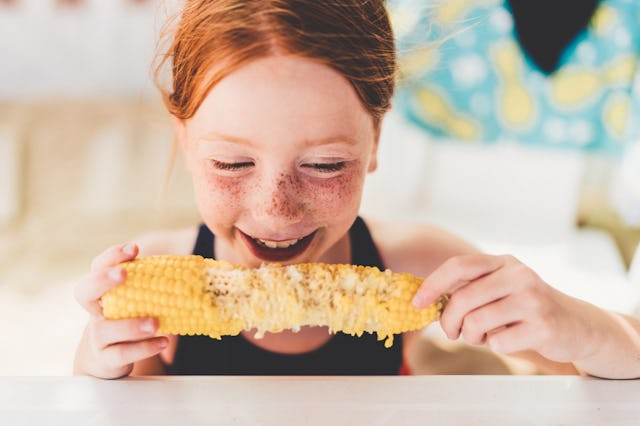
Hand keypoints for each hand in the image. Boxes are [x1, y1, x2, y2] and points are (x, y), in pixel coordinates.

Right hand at [73, 243, 167, 378]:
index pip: (98, 267)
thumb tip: (194, 272)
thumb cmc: (131, 319)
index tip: (134, 248)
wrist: (110, 358)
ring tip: (155, 323)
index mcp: (103, 292)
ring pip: (104, 329)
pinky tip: (163, 341)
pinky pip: (120, 354)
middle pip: (84, 292)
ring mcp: (98, 336)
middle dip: (102, 280)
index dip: (112, 256)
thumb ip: (155, 286)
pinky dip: (143, 348)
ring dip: (131, 324)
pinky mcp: (107, 359)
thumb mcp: (140, 300)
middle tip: (124, 273)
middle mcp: (96, 311)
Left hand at [412, 254, 599, 363]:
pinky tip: (511, 340)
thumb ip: (470, 288)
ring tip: (484, 337)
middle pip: (462, 298)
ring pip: (476, 322)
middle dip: (449, 321)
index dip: (433, 284)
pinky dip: (497, 347)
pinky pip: (498, 342)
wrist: (578, 325)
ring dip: (472, 337)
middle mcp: (518, 275)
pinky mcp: (543, 326)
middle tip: (452, 332)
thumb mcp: (501, 288)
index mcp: (503, 262)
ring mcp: (532, 299)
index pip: (459, 266)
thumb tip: (425, 299)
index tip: (417, 302)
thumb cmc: (527, 309)